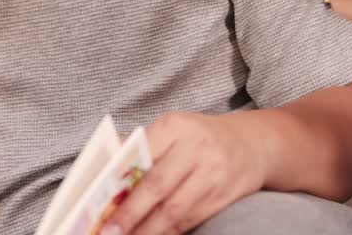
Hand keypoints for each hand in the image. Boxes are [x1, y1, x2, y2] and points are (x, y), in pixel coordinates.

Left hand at [100, 113, 262, 234]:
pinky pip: (191, 221)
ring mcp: (213, 174)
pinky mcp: (223, 198)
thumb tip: (104, 166)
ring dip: (148, 231)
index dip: (120, 179)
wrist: (252, 145)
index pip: (143, 151)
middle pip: (158, 185)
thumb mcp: (173, 130)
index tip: (99, 200)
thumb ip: (141, 146)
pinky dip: (168, 233)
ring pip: (174, 210)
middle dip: (130, 213)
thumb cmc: (200, 138)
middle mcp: (196, 148)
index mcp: (176, 126)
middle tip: (110, 231)